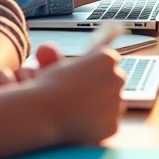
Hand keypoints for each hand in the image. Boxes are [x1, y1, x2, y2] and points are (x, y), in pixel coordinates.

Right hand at [0, 49, 125, 156]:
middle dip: (104, 87)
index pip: (111, 61)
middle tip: (84, 96)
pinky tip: (82, 124)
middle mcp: (117, 77)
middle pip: (117, 80)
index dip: (98, 70)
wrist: (42, 112)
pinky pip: (110, 124)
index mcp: (107, 58)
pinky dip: (99, 126)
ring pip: (115, 103)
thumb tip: (108, 32)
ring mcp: (117, 102)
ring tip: (79, 111)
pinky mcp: (113, 124)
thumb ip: (86, 60)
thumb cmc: (50, 86)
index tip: (88, 78)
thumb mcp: (67, 65)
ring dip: (103, 106)